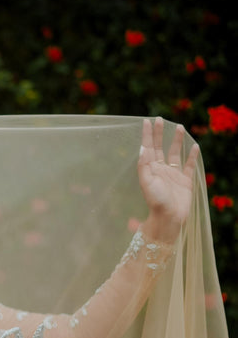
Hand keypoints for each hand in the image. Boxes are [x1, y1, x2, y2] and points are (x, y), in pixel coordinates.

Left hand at [138, 117, 198, 242]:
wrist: (169, 217)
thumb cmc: (155, 201)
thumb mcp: (146, 182)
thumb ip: (144, 165)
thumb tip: (143, 148)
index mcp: (150, 169)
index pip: (148, 148)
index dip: (147, 135)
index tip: (146, 121)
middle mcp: (161, 170)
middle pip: (160, 147)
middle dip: (159, 133)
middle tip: (160, 119)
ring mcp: (174, 174)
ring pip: (175, 153)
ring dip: (177, 140)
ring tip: (179, 127)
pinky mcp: (185, 181)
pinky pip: (189, 166)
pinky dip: (192, 156)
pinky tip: (194, 146)